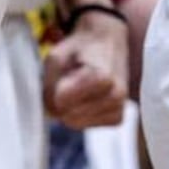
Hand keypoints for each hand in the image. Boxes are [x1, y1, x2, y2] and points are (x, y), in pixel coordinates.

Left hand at [43, 12, 129, 127]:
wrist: (107, 42)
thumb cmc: (80, 48)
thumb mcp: (55, 58)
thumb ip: (48, 87)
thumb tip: (53, 114)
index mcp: (103, 76)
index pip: (61, 100)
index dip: (53, 88)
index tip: (64, 72)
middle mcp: (116, 94)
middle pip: (68, 114)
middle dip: (61, 101)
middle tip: (71, 79)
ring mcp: (119, 107)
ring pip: (75, 122)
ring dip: (70, 107)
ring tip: (81, 87)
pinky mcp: (118, 118)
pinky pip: (85, 125)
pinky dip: (80, 114)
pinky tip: (87, 97)